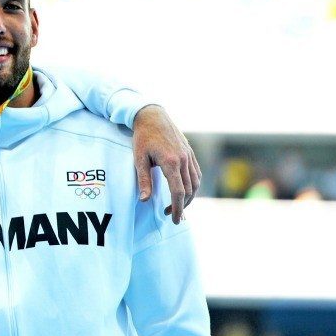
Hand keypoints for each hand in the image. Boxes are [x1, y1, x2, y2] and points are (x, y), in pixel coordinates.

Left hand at [133, 105, 200, 223]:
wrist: (152, 116)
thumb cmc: (142, 137)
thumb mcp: (139, 159)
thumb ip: (143, 180)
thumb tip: (144, 200)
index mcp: (171, 162)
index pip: (178, 192)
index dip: (177, 208)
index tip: (173, 219)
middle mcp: (184, 159)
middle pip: (189, 190)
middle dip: (182, 206)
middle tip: (172, 217)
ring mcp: (189, 155)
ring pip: (196, 182)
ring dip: (189, 197)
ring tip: (178, 206)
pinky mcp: (190, 152)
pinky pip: (196, 173)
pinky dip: (193, 185)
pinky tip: (185, 191)